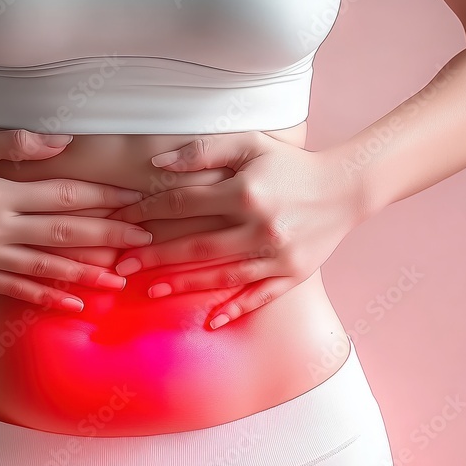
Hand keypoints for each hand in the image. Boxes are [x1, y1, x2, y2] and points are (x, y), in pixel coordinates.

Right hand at [0, 129, 154, 311]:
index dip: (101, 197)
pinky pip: (18, 289)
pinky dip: (48, 298)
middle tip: (144, 238)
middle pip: (62, 233)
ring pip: (45, 266)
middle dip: (107, 235)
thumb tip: (66, 143)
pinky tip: (76, 304)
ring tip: (120, 278)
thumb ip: (19, 143)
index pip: (62, 195)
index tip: (134, 199)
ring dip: (85, 273)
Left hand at [107, 131, 368, 328]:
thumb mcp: (250, 144)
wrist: (346, 188)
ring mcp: (277, 254)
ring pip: (220, 275)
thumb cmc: (290, 164)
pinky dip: (235, 310)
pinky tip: (210, 322)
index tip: (121, 221)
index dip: (146, 211)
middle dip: (153, 256)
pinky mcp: (293, 274)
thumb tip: (157, 164)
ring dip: (182, 285)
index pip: (182, 203)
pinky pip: (259, 296)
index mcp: (244, 191)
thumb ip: (203, 150)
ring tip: (148, 291)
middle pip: (195, 245)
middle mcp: (260, 225)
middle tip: (119, 267)